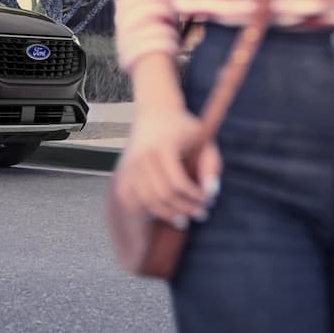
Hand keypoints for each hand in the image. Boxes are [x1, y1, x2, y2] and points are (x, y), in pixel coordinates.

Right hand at [113, 108, 221, 228]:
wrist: (154, 113)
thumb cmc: (184, 128)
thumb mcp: (203, 140)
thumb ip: (211, 165)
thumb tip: (211, 194)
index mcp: (162, 147)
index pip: (177, 182)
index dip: (195, 196)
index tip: (208, 200)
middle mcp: (142, 156)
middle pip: (162, 194)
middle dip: (184, 208)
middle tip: (201, 214)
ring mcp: (129, 165)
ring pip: (145, 201)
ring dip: (166, 214)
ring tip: (183, 219)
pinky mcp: (122, 173)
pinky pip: (129, 200)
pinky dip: (144, 211)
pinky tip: (160, 213)